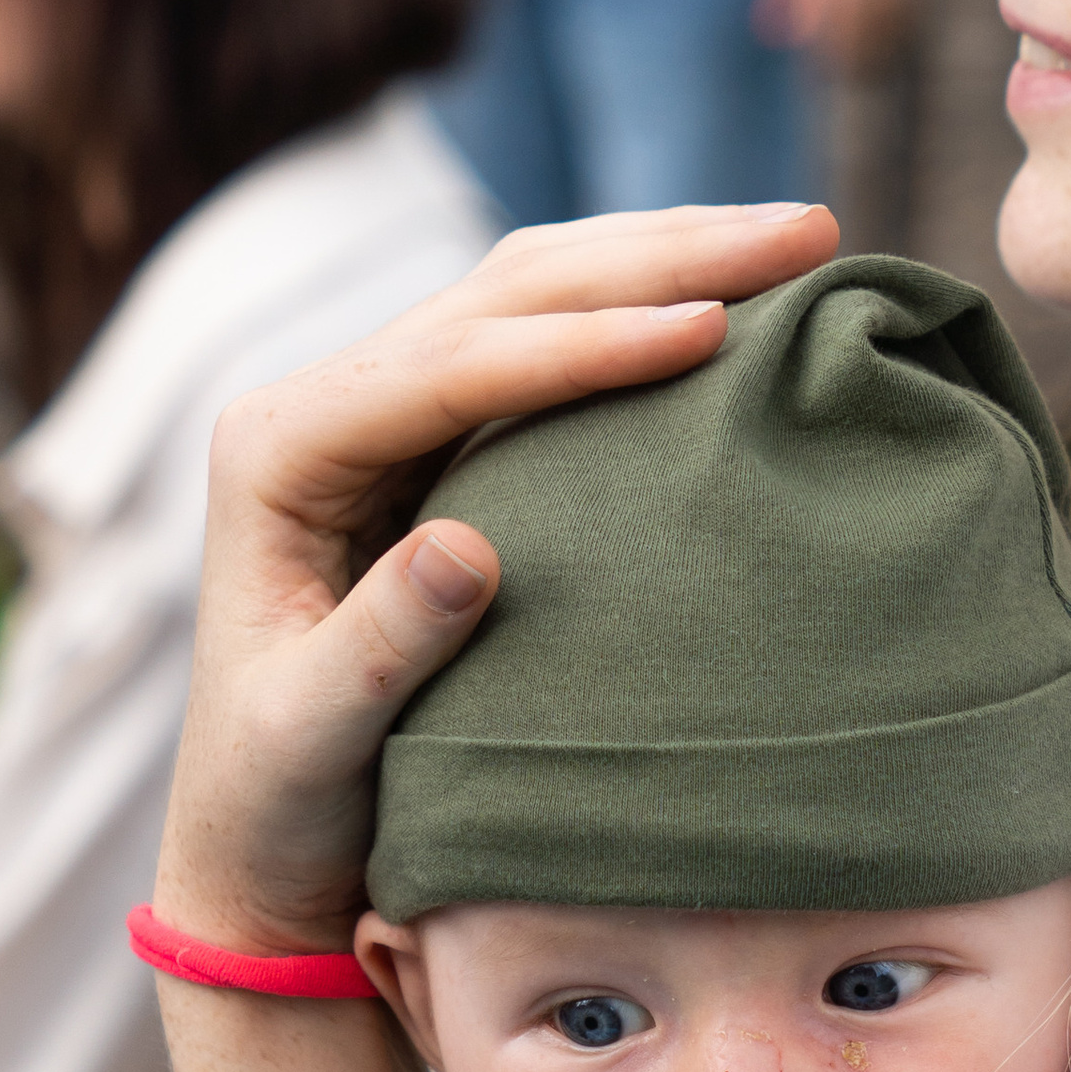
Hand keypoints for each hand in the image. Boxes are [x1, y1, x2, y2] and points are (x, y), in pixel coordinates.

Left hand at [155, 205, 840, 951]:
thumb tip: (467, 548)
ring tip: (800, 235)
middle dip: (659, 257)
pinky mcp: (436, 434)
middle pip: (505, 292)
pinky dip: (643, 302)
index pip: (450, 365)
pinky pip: (548, 335)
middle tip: (807, 234)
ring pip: (534, 287)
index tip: (711, 328)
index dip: (585, 344)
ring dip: (666, 254)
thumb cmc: (280, 801)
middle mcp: (325, 403)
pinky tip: (733, 292)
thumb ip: (379, 649)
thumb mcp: (310, 741)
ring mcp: (382, 408)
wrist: (263, 838)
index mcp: (280, 451)